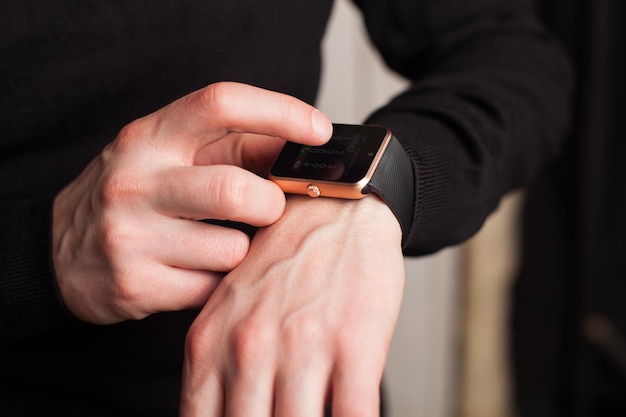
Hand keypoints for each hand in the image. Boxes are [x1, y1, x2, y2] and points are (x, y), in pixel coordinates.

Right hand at [52, 82, 331, 323]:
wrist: (57, 252)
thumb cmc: (134, 195)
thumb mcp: (168, 156)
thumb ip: (233, 148)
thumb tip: (301, 149)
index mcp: (149, 136)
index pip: (220, 105)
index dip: (279, 111)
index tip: (320, 130)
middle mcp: (136, 181)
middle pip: (237, 191)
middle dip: (270, 206)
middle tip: (266, 210)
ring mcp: (131, 236)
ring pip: (232, 250)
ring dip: (241, 252)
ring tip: (218, 245)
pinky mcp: (135, 286)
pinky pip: (213, 289)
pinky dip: (220, 283)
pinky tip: (196, 272)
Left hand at [180, 195, 404, 416]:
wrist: (334, 206)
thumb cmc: (283, 261)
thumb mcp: (227, 308)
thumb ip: (215, 368)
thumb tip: (223, 413)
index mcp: (210, 345)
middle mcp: (248, 350)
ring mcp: (302, 348)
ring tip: (316, 415)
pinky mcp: (354, 344)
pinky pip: (354, 416)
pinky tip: (351, 415)